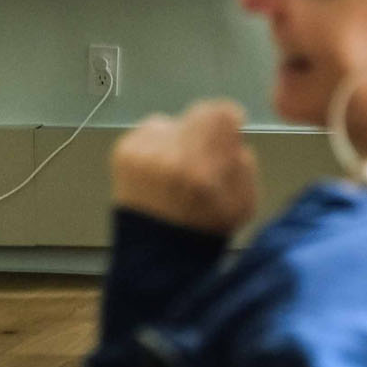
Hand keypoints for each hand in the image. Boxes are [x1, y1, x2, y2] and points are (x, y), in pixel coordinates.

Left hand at [110, 99, 258, 236]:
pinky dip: (154, 147)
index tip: (226, 136)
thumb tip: (232, 133)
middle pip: (195, 116)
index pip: (220, 112)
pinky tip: (155, 173)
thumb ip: (243, 160)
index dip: (227, 123)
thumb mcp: (244, 200)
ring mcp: (142, 152)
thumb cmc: (206, 228)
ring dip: (176, 140)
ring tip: (174, 170)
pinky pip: (147, 134)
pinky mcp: (123, 152)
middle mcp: (171, 153)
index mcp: (204, 167)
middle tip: (199, 161)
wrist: (157, 254)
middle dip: (202, 135)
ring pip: (170, 124)